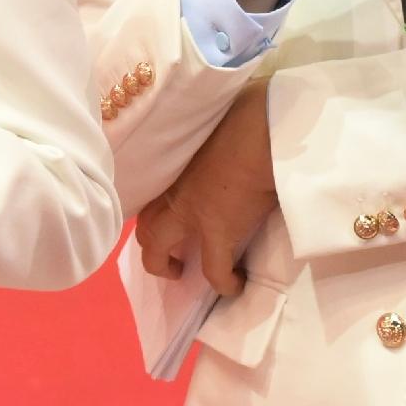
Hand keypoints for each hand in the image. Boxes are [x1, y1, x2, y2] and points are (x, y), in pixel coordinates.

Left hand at [135, 93, 275, 297]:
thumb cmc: (246, 120)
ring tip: (185, 274)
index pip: (148, 195)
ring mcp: (190, 215)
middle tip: (168, 259)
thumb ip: (208, 151)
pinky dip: (223, 282)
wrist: (262, 131)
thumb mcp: (214, 136)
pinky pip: (213, 269)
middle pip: (143, 227)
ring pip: (156, 251)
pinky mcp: (218, 231)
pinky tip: (235, 285)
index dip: (153, 213)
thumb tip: (224, 148)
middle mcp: (172, 193)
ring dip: (164, 266)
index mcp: (172, 168)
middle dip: (150, 247)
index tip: (165, 222)